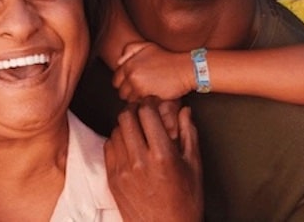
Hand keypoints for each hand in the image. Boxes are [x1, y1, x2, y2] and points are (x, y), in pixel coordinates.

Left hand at [104, 98, 203, 221]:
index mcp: (162, 154)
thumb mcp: (194, 165)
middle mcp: (140, 160)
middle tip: (143, 112)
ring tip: (137, 129)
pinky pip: (108, 148)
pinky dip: (117, 141)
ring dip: (126, 126)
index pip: (147, 113)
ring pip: (115, 131)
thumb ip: (189, 134)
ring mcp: (123, 170)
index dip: (150, 103)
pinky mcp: (112, 179)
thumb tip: (185, 111)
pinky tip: (129, 145)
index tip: (155, 104)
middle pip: (126, 118)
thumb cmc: (185, 200)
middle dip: (135, 110)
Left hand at [113, 43, 193, 101]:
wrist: (187, 68)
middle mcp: (130, 72)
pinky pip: (138, 103)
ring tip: (148, 92)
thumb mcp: (148, 46)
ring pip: (128, 99)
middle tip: (142, 89)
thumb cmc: (170, 59)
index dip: (126, 83)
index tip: (136, 83)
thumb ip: (130, 50)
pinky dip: (144, 102)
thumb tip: (119, 62)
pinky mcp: (145, 93)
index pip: (116, 80)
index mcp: (129, 62)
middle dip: (130, 92)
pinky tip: (153, 95)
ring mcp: (137, 83)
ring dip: (137, 98)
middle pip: (121, 91)